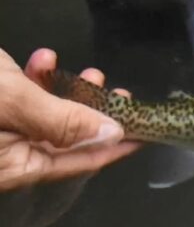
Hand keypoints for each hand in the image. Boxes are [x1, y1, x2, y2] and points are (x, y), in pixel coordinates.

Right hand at [0, 48, 138, 190]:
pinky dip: (36, 81)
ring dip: (70, 93)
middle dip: (95, 113)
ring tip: (91, 75)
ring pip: (45, 117)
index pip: (83, 161)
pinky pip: (20, 102)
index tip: (146, 133)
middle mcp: (9, 158)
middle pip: (66, 140)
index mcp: (19, 167)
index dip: (117, 146)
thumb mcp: (14, 102)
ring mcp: (0, 135)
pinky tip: (44, 59)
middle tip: (118, 94)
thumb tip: (111, 134)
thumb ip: (64, 121)